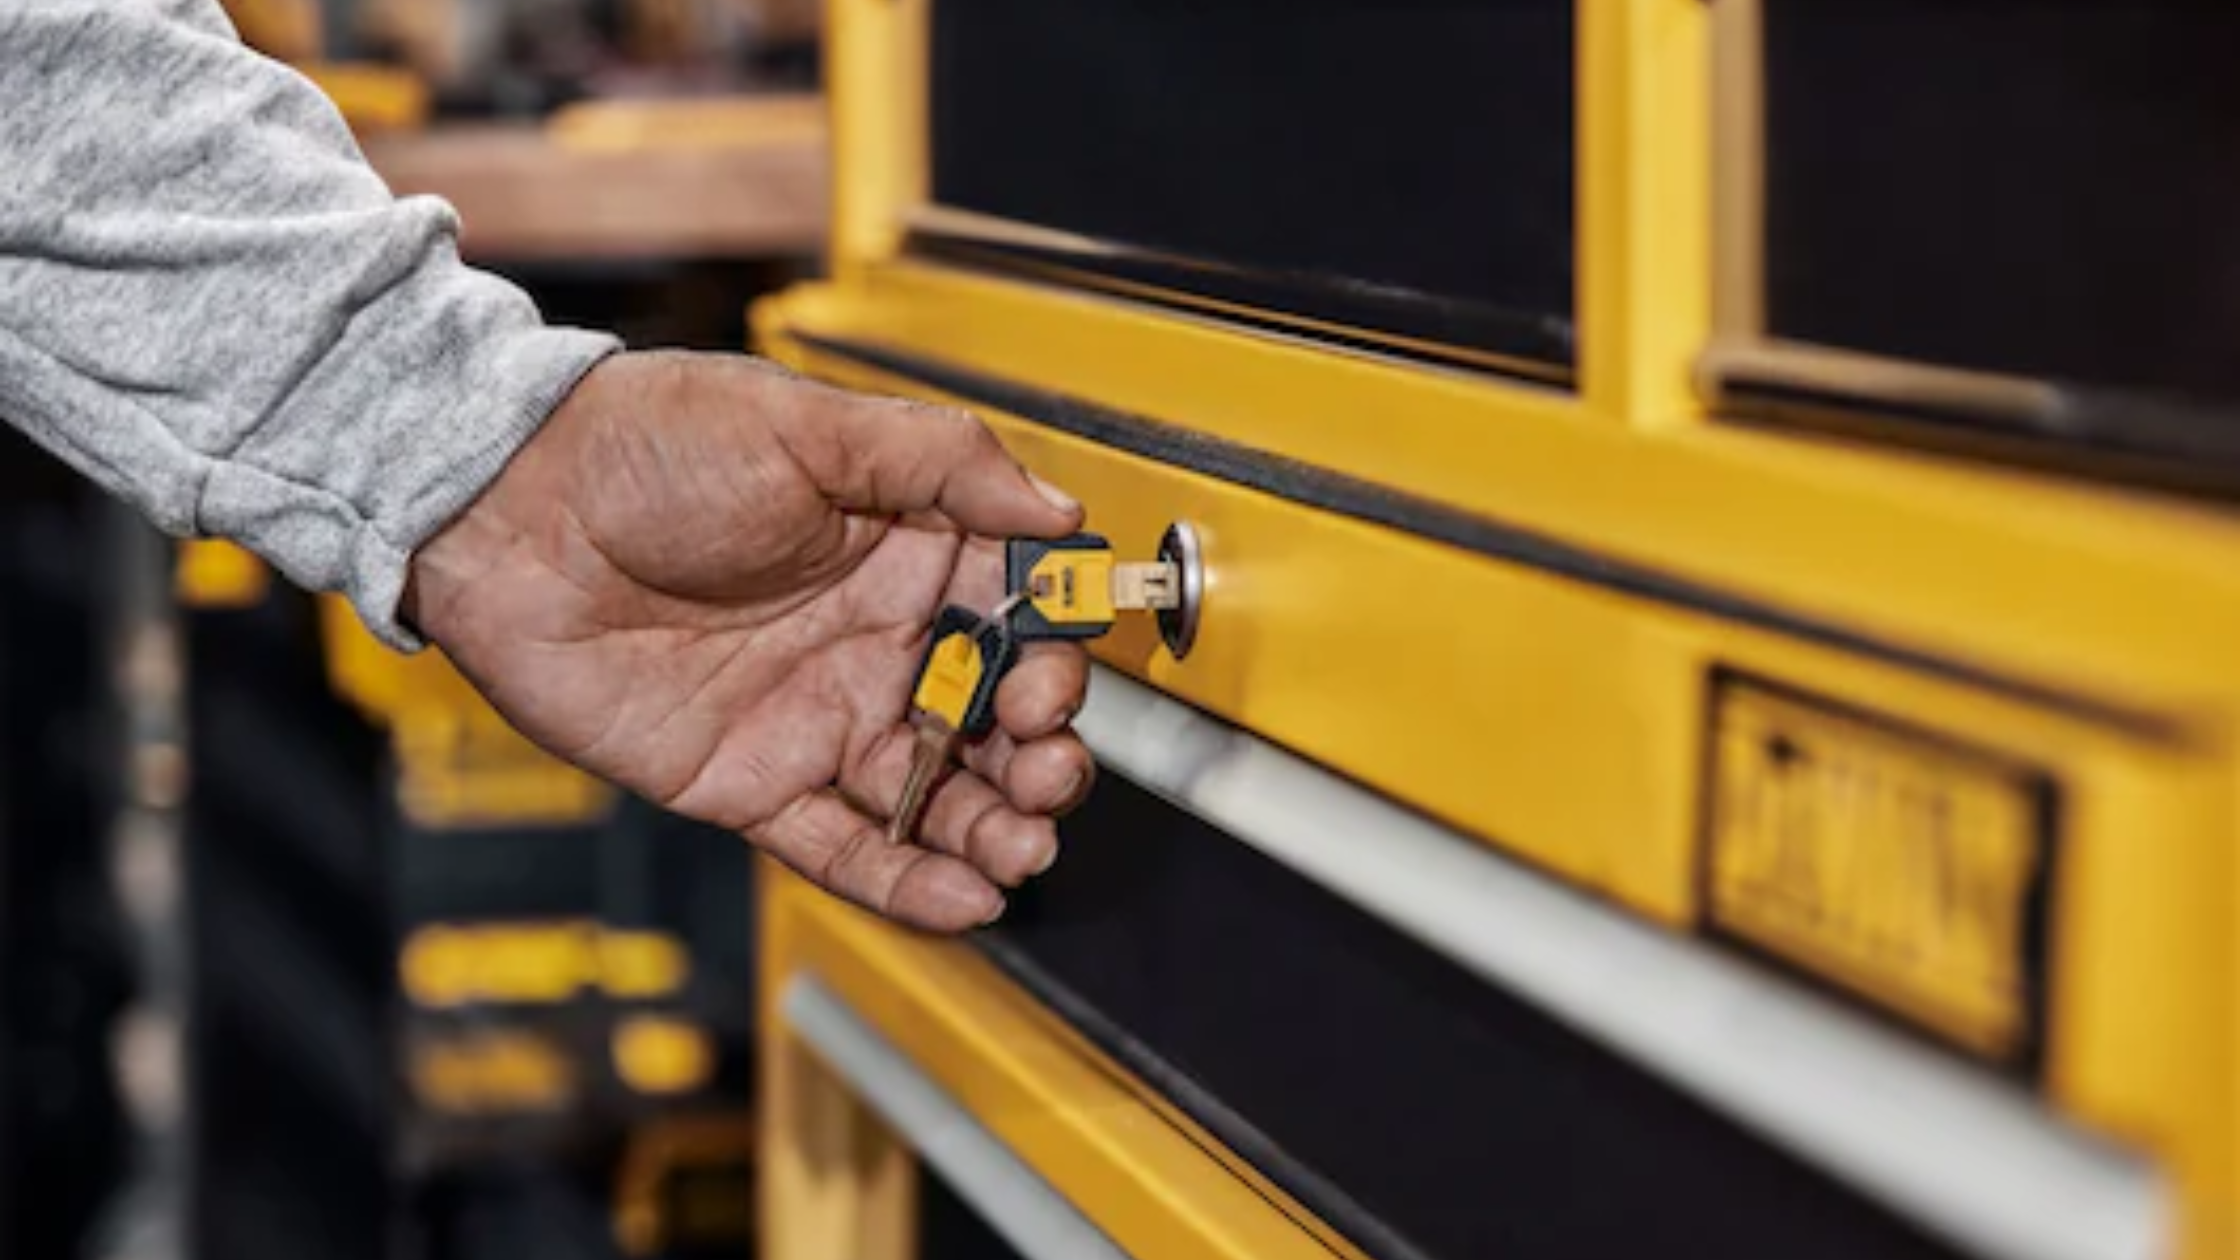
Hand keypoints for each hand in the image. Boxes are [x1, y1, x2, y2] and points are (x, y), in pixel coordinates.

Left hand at [403, 351, 1093, 931]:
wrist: (505, 511)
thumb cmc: (642, 443)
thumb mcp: (808, 426)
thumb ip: (941, 461)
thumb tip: (1057, 507)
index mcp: (903, 550)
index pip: (1014, 619)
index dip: (1049, 656)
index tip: (1053, 678)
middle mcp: (872, 641)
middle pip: (991, 721)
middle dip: (1037, 756)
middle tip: (1046, 772)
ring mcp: (816, 718)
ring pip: (934, 793)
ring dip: (992, 827)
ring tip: (1023, 845)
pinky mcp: (754, 784)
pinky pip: (845, 845)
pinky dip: (908, 880)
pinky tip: (965, 896)